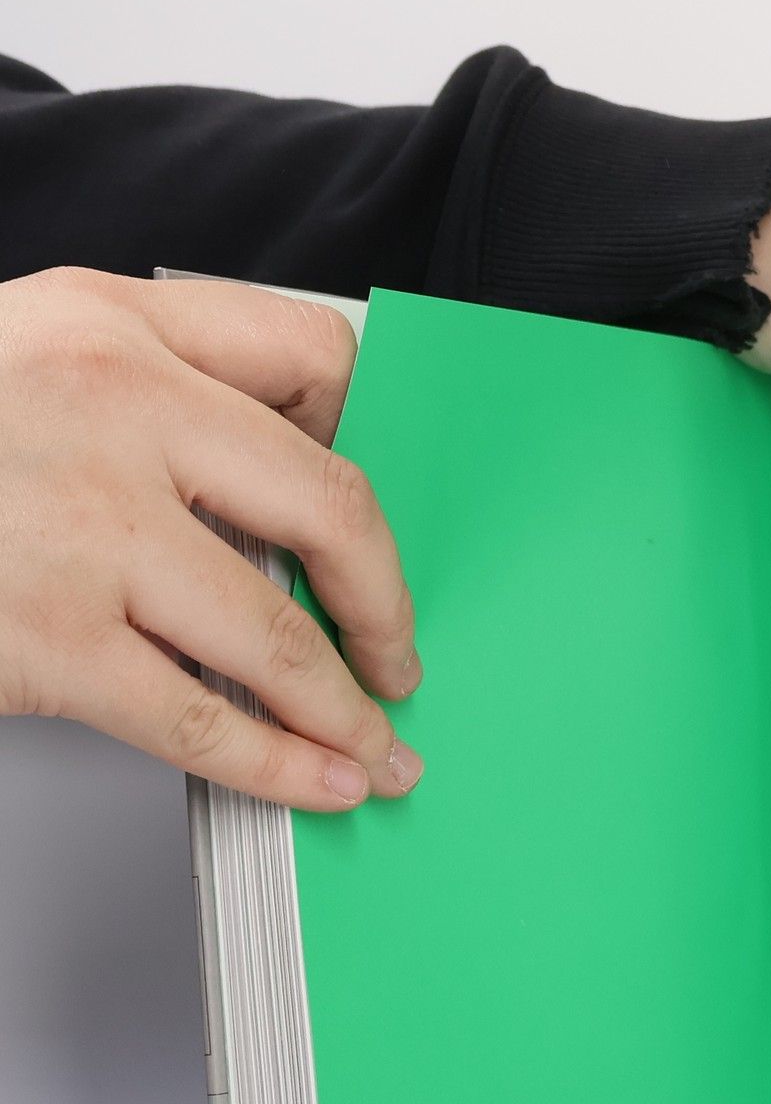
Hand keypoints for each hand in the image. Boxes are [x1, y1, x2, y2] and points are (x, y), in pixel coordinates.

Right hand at [0, 267, 421, 809]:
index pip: (313, 357)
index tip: (381, 513)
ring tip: (375, 739)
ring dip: (348, 705)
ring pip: (278, 634)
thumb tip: (274, 497)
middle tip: (399, 647)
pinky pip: (204, 718)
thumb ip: (144, 398)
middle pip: (331, 507)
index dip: (374, 442)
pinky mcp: (44, 639)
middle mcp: (112, 409)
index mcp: (110, 323)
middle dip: (387, 599)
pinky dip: (283, 765)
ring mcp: (82, 529)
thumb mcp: (23, 362)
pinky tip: (321, 780)